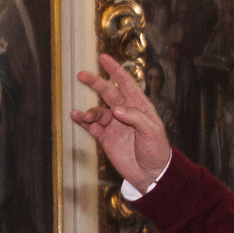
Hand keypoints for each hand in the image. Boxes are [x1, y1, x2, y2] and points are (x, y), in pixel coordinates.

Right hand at [72, 53, 174, 191]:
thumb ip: (135, 117)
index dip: (115, 70)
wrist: (151, 174)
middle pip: (108, 93)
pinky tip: (76, 116)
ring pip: (98, 112)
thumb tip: (115, 109)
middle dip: (96, 83)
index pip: (126, 84)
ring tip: (87, 116)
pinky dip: (83, 121)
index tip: (103, 58)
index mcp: (139, 106)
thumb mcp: (153, 131)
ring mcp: (115, 125)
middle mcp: (125, 112)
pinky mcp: (106, 138)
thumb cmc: (157, 150)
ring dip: (91, 112)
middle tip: (82, 75)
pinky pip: (92, 127)